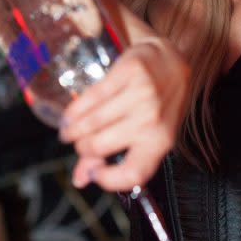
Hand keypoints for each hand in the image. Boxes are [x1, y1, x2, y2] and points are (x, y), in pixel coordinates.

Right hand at [59, 37, 190, 191]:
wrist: (172, 61)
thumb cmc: (159, 103)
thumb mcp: (147, 134)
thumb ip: (113, 158)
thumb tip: (80, 179)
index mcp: (161, 141)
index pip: (134, 173)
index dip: (108, 179)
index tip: (94, 172)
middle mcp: (152, 120)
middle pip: (101, 145)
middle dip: (82, 148)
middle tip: (79, 143)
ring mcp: (141, 95)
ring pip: (93, 122)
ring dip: (73, 130)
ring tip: (68, 131)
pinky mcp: (129, 72)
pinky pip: (92, 97)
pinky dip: (75, 109)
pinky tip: (70, 115)